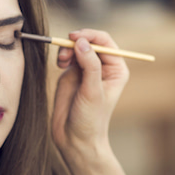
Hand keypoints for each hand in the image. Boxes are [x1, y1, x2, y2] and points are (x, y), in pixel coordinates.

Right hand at [51, 29, 129, 166]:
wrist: (75, 138)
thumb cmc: (91, 119)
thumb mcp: (92, 91)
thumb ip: (89, 65)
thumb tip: (81, 42)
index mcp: (115, 69)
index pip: (104, 42)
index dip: (90, 36)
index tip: (75, 38)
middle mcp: (102, 67)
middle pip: (89, 41)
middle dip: (76, 42)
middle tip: (64, 50)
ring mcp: (86, 70)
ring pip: (76, 47)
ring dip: (67, 49)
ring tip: (61, 61)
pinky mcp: (71, 74)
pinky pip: (67, 56)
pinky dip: (62, 56)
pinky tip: (59, 65)